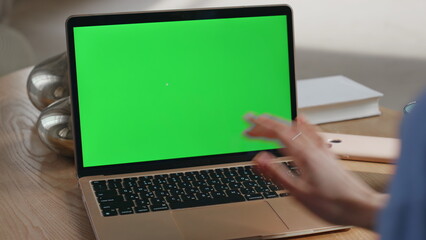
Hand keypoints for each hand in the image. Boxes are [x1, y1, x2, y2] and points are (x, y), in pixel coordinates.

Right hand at [244, 114, 387, 229]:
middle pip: (287, 128)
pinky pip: (312, 133)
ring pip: (298, 128)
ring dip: (281, 123)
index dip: (261, 125)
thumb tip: (260, 158)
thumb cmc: (333, 203)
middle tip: (252, 123)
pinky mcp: (327, 154)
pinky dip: (302, 125)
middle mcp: (314, 148)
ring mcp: (322, 150)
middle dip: (267, 123)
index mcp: (304, 155)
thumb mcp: (299, 193)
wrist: (361, 207)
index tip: (249, 120)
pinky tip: (303, 122)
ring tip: (270, 121)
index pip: (278, 132)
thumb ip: (278, 174)